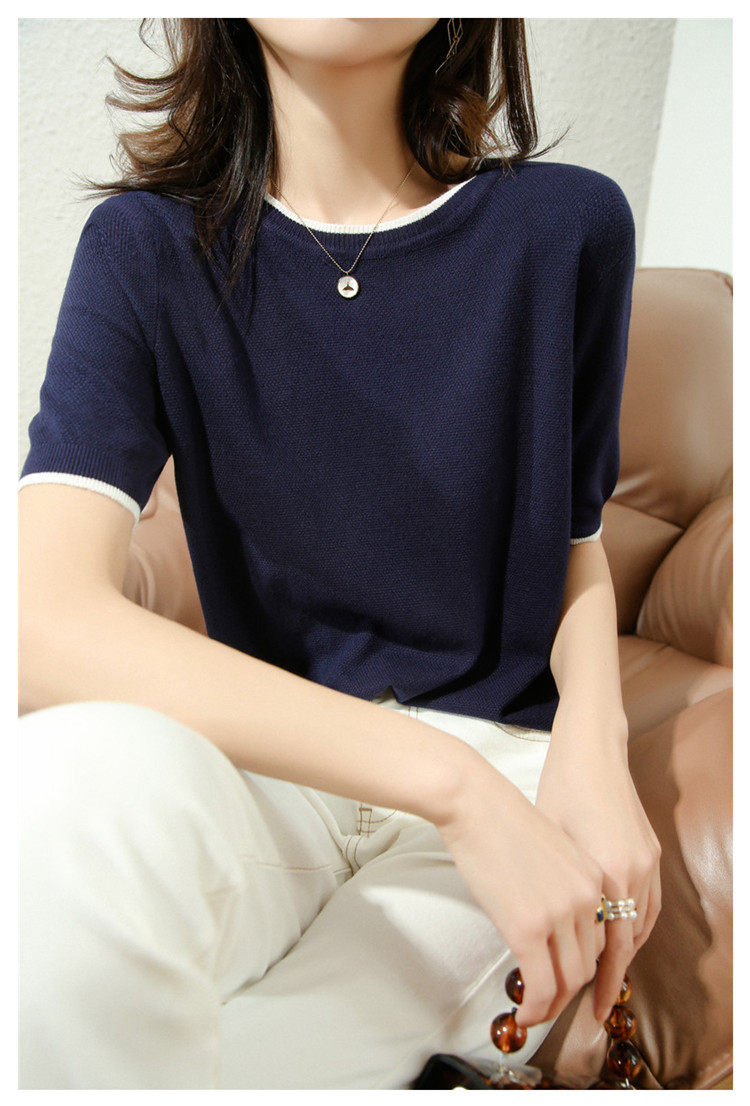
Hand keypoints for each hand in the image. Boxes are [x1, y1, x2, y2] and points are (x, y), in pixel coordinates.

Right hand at [434, 752, 608, 1029]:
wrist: (474, 803)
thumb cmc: (500, 819)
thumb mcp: (550, 851)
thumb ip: (561, 885)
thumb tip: (551, 921)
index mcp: (594, 879)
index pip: (601, 940)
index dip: (585, 968)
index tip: (568, 982)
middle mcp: (587, 900)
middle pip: (588, 964)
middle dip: (569, 993)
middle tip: (548, 1005)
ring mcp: (559, 915)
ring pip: (568, 981)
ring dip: (552, 1007)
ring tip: (534, 1014)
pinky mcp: (528, 929)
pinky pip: (541, 985)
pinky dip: (535, 1010)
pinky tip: (521, 1016)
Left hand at [533, 711, 661, 1020]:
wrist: (591, 745)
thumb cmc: (559, 786)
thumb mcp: (546, 839)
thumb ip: (552, 888)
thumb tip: (539, 933)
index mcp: (604, 873)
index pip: (607, 947)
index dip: (595, 982)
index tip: (583, 1008)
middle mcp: (632, 871)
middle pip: (627, 944)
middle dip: (609, 978)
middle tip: (592, 1007)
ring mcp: (646, 860)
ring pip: (642, 925)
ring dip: (624, 955)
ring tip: (602, 980)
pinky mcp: (649, 849)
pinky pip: (648, 903)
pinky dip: (635, 927)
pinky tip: (619, 937)